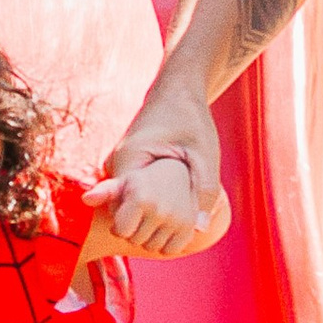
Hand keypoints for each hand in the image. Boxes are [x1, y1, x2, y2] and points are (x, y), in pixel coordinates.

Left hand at [83, 169, 213, 260]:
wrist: (178, 174)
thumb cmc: (142, 181)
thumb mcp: (124, 183)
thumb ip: (105, 191)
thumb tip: (85, 199)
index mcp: (141, 198)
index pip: (121, 232)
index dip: (120, 226)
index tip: (125, 213)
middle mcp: (160, 209)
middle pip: (136, 241)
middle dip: (134, 232)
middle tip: (141, 215)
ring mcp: (177, 220)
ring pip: (153, 248)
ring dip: (150, 238)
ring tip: (153, 219)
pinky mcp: (190, 228)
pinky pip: (170, 250)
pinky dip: (166, 243)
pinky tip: (165, 227)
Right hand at [100, 104, 222, 254]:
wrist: (177, 92)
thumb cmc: (192, 119)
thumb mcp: (204, 154)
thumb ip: (203, 190)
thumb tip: (199, 230)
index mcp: (130, 159)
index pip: (123, 210)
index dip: (144, 225)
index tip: (169, 225)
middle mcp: (117, 164)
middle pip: (120, 214)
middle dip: (145, 224)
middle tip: (176, 221)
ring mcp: (118, 166)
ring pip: (123, 208)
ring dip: (145, 217)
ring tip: (174, 213)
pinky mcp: (126, 169)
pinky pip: (129, 198)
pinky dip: (146, 207)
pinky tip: (167, 208)